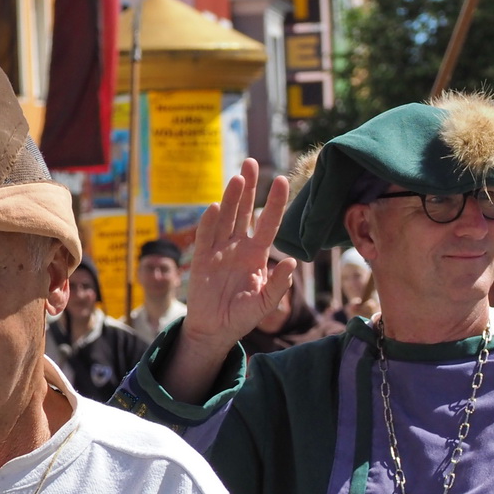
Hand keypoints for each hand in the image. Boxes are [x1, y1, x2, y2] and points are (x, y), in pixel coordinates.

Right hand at [161, 160, 294, 402]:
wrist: (215, 330)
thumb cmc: (242, 317)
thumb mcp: (265, 304)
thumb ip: (279, 285)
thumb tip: (292, 263)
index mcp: (257, 254)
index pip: (268, 222)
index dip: (275, 202)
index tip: (282, 180)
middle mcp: (239, 246)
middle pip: (244, 210)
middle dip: (249, 187)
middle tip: (251, 163)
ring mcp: (219, 249)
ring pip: (226, 217)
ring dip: (231, 197)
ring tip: (237, 177)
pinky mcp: (202, 258)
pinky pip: (206, 236)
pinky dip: (209, 222)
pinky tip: (215, 207)